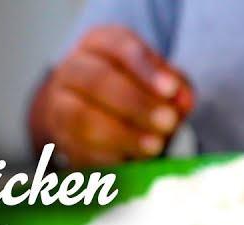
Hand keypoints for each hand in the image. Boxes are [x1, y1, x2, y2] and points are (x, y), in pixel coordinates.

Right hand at [32, 25, 192, 166]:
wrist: (96, 116)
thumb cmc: (136, 92)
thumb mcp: (159, 82)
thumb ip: (176, 87)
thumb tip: (183, 100)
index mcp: (99, 43)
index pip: (119, 47)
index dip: (146, 69)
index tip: (171, 90)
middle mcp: (73, 68)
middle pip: (98, 80)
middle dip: (137, 103)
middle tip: (168, 122)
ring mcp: (60, 104)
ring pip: (83, 117)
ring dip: (122, 134)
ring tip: (155, 146)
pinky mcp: (61, 139)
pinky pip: (80, 149)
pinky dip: (110, 157)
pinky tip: (134, 162)